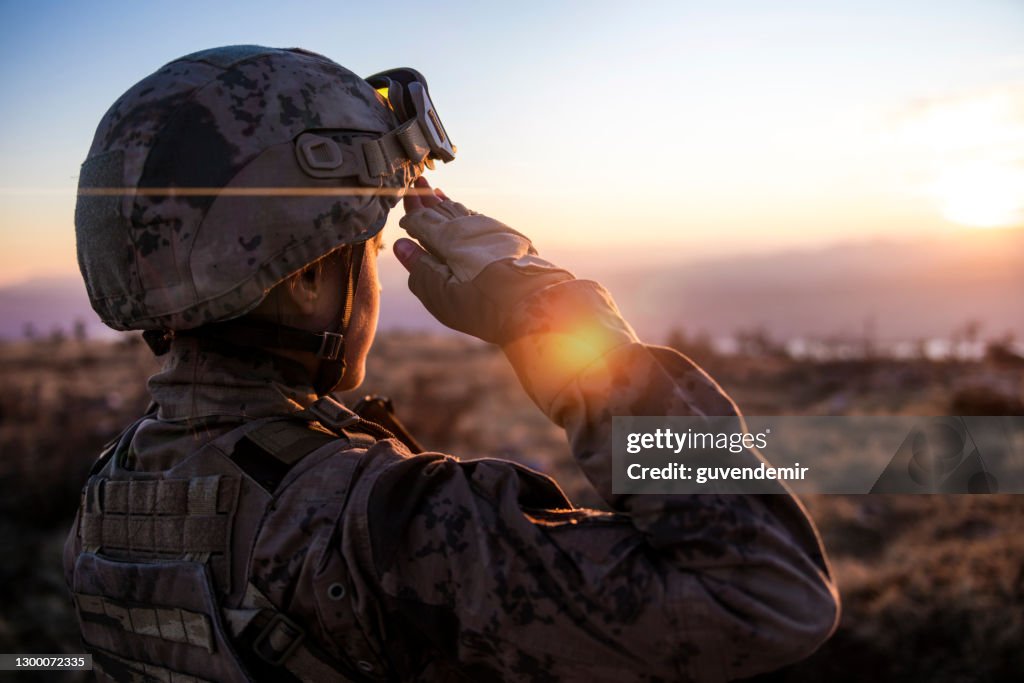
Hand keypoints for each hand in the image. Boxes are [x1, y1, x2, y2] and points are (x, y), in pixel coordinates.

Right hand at [394, 177, 573, 343]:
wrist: (533, 303)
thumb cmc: (483, 305)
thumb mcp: (441, 294)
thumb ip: (420, 268)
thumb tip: (401, 246)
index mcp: (448, 238)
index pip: (422, 220)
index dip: (411, 215)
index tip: (404, 209)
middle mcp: (469, 227)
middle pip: (443, 210)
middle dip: (428, 200)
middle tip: (419, 185)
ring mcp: (491, 230)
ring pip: (463, 212)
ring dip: (448, 203)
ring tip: (438, 194)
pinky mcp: (509, 238)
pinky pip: (480, 219)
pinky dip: (467, 214)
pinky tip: (465, 214)